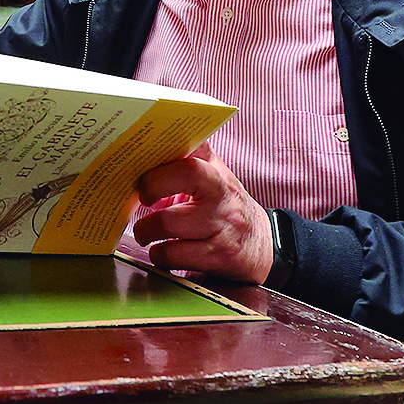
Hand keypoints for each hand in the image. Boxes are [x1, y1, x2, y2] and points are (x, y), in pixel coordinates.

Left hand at [131, 145, 273, 283]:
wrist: (260, 245)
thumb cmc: (224, 208)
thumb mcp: (212, 179)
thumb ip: (184, 163)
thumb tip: (142, 159)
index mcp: (216, 171)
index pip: (193, 147)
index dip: (165, 154)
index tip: (145, 173)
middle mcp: (223, 194)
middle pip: (186, 174)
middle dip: (151, 187)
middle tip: (143, 200)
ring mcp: (223, 225)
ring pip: (169, 223)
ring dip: (146, 231)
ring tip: (146, 232)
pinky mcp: (219, 255)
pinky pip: (175, 255)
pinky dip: (160, 255)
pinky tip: (162, 251)